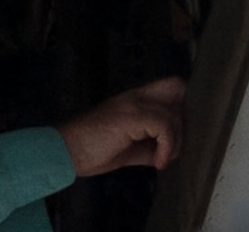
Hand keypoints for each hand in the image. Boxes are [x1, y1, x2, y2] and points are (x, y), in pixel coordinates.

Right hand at [57, 77, 186, 176]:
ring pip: (174, 114)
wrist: (67, 151)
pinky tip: (156, 162)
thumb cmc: (93, 151)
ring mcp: (133, 104)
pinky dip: (166, 149)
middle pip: (177, 87)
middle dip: (182, 117)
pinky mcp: (132, 116)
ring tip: (159, 158)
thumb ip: (150, 145)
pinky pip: (165, 128)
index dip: (180, 104)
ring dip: (174, 142)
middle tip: (171, 142)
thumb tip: (169, 154)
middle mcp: (135, 96)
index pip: (169, 85)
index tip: (176, 133)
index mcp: (133, 100)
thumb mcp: (129, 149)